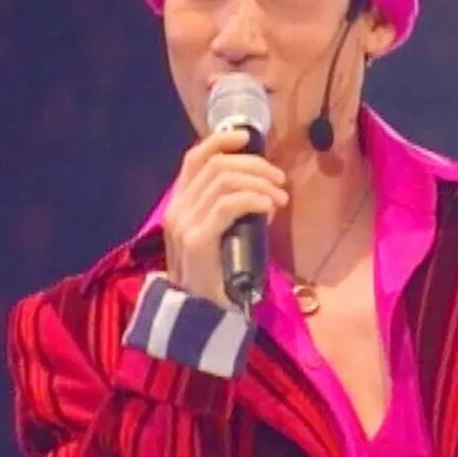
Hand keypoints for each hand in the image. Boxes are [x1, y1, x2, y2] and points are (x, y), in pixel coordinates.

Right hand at [163, 129, 288, 308]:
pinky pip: (229, 204)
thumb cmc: (219, 277)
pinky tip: (270, 207)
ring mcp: (184, 225)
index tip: (247, 138)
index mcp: (179, 205)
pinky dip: (255, 199)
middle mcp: (177, 210)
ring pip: (224, 180)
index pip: (194, 158)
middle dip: (255, 165)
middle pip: (216, 165)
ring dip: (260, 182)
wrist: (201, 318)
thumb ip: (232, 208)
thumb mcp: (223, 234)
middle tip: (280, 181)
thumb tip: (265, 186)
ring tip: (280, 198)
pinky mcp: (198, 240)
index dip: (221, 141)